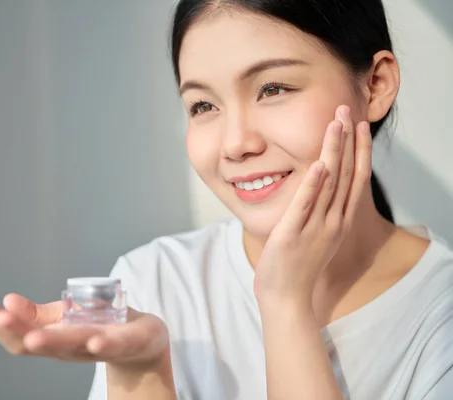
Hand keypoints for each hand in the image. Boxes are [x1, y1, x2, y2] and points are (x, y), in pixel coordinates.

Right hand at [0, 293, 169, 367]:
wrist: (142, 340)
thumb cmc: (99, 326)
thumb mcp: (64, 316)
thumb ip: (37, 313)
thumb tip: (6, 300)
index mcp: (54, 340)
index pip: (21, 337)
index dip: (1, 325)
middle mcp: (71, 348)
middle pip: (41, 344)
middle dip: (18, 331)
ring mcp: (98, 346)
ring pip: (73, 346)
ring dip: (53, 342)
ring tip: (33, 336)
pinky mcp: (127, 342)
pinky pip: (115, 345)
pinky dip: (104, 345)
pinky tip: (94, 342)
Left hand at [253, 104, 371, 302]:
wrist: (286, 298)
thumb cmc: (297, 266)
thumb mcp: (317, 236)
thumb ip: (320, 212)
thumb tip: (318, 187)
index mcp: (339, 221)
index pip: (355, 179)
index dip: (359, 151)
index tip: (360, 126)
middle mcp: (333, 221)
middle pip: (346, 174)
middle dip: (348, 140)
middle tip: (348, 110)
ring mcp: (315, 228)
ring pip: (328, 183)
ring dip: (333, 151)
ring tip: (335, 124)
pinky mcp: (293, 234)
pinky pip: (305, 206)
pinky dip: (312, 185)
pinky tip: (317, 163)